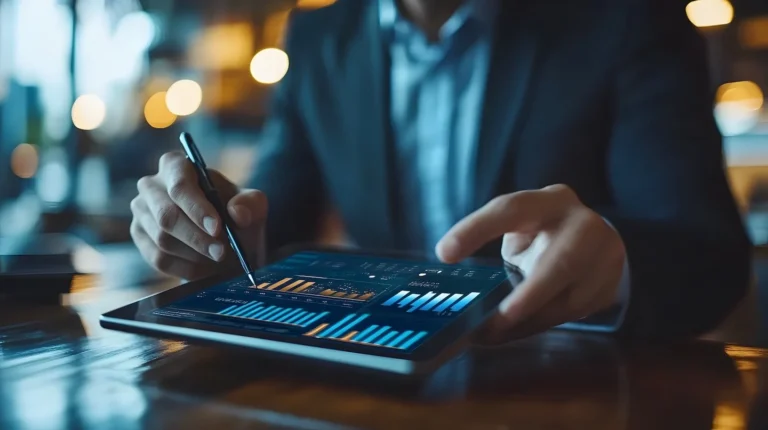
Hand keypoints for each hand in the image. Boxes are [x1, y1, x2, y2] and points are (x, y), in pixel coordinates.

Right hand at [130, 151, 266, 279]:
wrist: (226, 243)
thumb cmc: (237, 217)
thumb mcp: (253, 206)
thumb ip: (251, 205)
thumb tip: (238, 213)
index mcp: (177, 165)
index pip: (180, 184)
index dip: (197, 208)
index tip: (217, 228)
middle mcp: (151, 185)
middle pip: (167, 215)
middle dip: (197, 238)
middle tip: (222, 252)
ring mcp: (141, 212)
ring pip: (162, 240)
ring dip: (195, 253)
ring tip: (218, 256)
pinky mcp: (139, 237)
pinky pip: (158, 258)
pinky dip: (185, 267)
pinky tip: (204, 266)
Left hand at [436, 184, 625, 341]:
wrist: (595, 242)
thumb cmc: (542, 235)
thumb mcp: (519, 230)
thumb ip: (493, 246)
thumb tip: (460, 294)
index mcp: (547, 202)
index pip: (509, 209)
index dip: (475, 229)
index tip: (444, 253)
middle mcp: (581, 223)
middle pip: (559, 263)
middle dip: (528, 296)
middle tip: (496, 322)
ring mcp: (605, 255)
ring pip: (568, 299)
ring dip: (528, 321)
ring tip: (492, 334)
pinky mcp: (612, 283)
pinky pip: (574, 314)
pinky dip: (540, 325)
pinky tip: (516, 331)